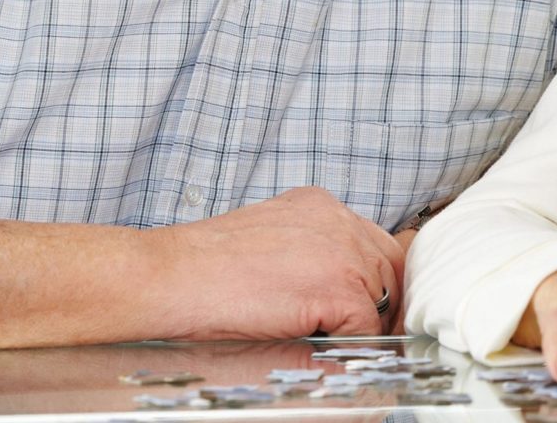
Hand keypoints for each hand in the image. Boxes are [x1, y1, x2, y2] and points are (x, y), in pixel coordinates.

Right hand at [145, 187, 404, 340]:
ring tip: (341, 344)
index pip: (375, 243)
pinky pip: (366, 327)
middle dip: (384, 303)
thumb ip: (308, 254)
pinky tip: (323, 348)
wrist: (164, 278)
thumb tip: (333, 287)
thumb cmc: (200, 271)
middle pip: (392, 267)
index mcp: (320, 207)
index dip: (376, 280)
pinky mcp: (337, 288)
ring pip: (384, 297)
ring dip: (368, 325)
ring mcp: (342, 252)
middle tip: (368, 334)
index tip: (370, 307)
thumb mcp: (269, 245)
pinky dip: (353, 345)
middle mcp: (338, 221)